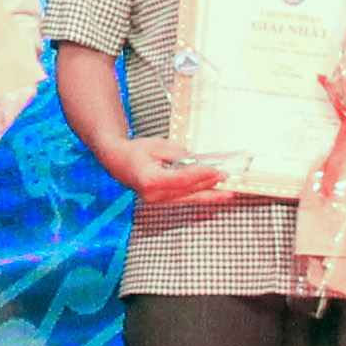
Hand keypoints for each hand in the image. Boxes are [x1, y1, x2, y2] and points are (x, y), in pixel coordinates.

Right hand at [107, 143, 234, 212]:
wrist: (116, 161)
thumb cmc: (135, 151)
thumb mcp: (158, 145)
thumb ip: (179, 154)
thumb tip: (198, 162)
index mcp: (150, 180)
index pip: (182, 179)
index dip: (202, 175)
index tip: (218, 171)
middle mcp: (154, 194)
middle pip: (188, 191)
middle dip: (210, 186)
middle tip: (228, 181)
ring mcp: (157, 200)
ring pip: (188, 198)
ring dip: (209, 195)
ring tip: (228, 194)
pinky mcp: (162, 200)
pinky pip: (184, 199)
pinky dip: (199, 196)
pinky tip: (214, 195)